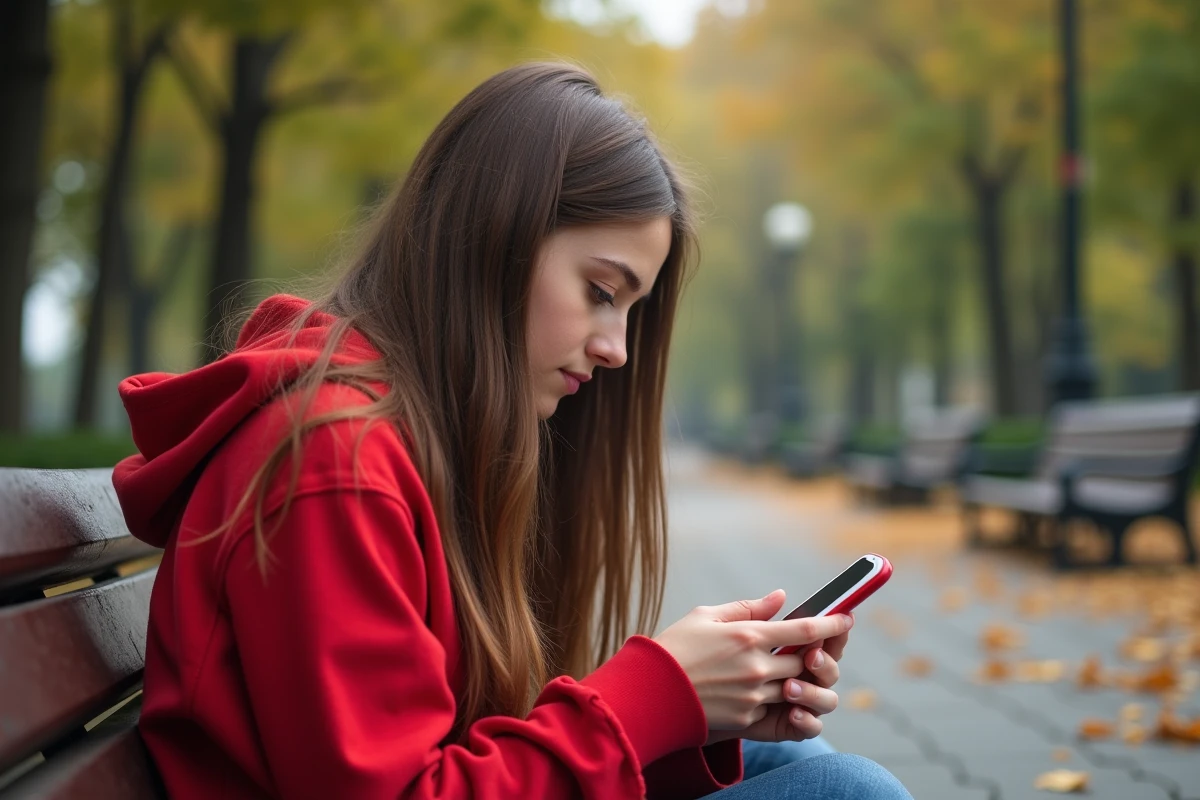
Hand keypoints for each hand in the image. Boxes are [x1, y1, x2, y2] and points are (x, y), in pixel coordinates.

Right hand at [653, 591, 852, 736]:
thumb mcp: (705, 616)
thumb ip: (748, 607)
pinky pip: (776, 710)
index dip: (832, 623)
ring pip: (795, 689)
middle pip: (807, 662)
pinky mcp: (746, 720)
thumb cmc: (673, 648)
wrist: (648, 693)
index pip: (805, 629)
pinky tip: (766, 692)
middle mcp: (757, 667)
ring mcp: (753, 696)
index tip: (846, 617)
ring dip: (799, 681)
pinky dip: (777, 701)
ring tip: (788, 674)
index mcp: (749, 636)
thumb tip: (781, 598)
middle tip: (814, 648)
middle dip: (815, 656)